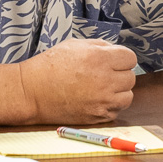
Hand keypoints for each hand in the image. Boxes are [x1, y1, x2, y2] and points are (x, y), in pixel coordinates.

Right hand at [18, 38, 136, 123]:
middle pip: (130, 77)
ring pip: (127, 96)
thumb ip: (100, 46)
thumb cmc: (50, 66)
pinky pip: (116, 111)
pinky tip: (95, 100)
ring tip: (102, 89)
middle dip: (119, 74)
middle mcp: (104, 80)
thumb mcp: (75, 45)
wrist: (31, 92)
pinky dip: (109, 106)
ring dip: (118, 92)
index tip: (112, 61)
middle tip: (103, 75)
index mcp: (99, 58)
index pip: (130, 58)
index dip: (121, 58)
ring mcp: (102, 100)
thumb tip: (116, 51)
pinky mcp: (97, 116)